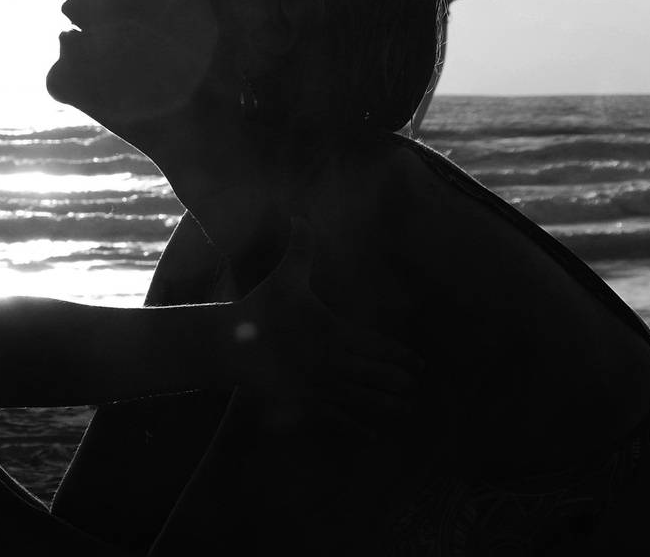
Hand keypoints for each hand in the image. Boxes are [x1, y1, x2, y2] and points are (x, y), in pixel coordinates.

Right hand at [229, 217, 420, 432]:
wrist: (230, 344)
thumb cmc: (261, 307)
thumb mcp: (284, 276)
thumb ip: (300, 248)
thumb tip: (300, 214)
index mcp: (335, 331)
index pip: (377, 345)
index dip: (400, 354)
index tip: (418, 362)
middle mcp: (334, 360)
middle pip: (375, 373)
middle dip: (397, 379)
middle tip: (416, 385)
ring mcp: (321, 383)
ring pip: (361, 396)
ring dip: (385, 403)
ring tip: (405, 408)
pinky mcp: (306, 400)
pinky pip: (338, 417)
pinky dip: (357, 426)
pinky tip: (372, 435)